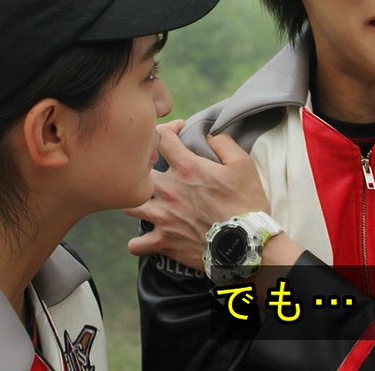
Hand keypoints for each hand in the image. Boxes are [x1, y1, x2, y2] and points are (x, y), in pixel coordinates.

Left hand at [125, 123, 270, 270]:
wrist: (245, 244)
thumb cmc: (246, 203)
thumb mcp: (243, 164)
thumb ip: (223, 143)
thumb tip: (209, 135)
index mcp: (186, 167)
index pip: (161, 136)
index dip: (168, 128)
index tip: (177, 133)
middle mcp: (168, 189)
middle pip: (137, 170)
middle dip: (144, 167)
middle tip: (157, 170)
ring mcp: (162, 216)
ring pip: (128, 205)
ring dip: (135, 202)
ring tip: (145, 202)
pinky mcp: (163, 241)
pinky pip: (135, 245)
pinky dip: (138, 243)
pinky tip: (144, 239)